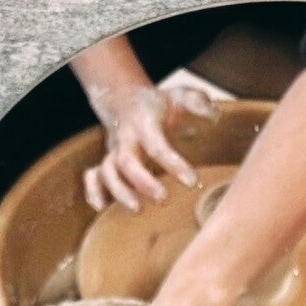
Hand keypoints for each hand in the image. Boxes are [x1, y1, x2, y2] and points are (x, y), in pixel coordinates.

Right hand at [85, 80, 214, 213]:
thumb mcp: (177, 97)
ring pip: (107, 172)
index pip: (157, 145)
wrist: (125, 101)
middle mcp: (125, 140)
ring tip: (137, 209)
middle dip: (143, 182)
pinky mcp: (105, 164)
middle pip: (127, 162)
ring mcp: (113, 153)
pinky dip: (93, 191)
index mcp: (144, 124)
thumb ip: (196, 102)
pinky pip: (92, 177)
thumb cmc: (157, 106)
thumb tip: (214, 115)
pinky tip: (101, 208)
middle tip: (163, 199)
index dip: (173, 164)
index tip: (192, 181)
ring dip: (119, 192)